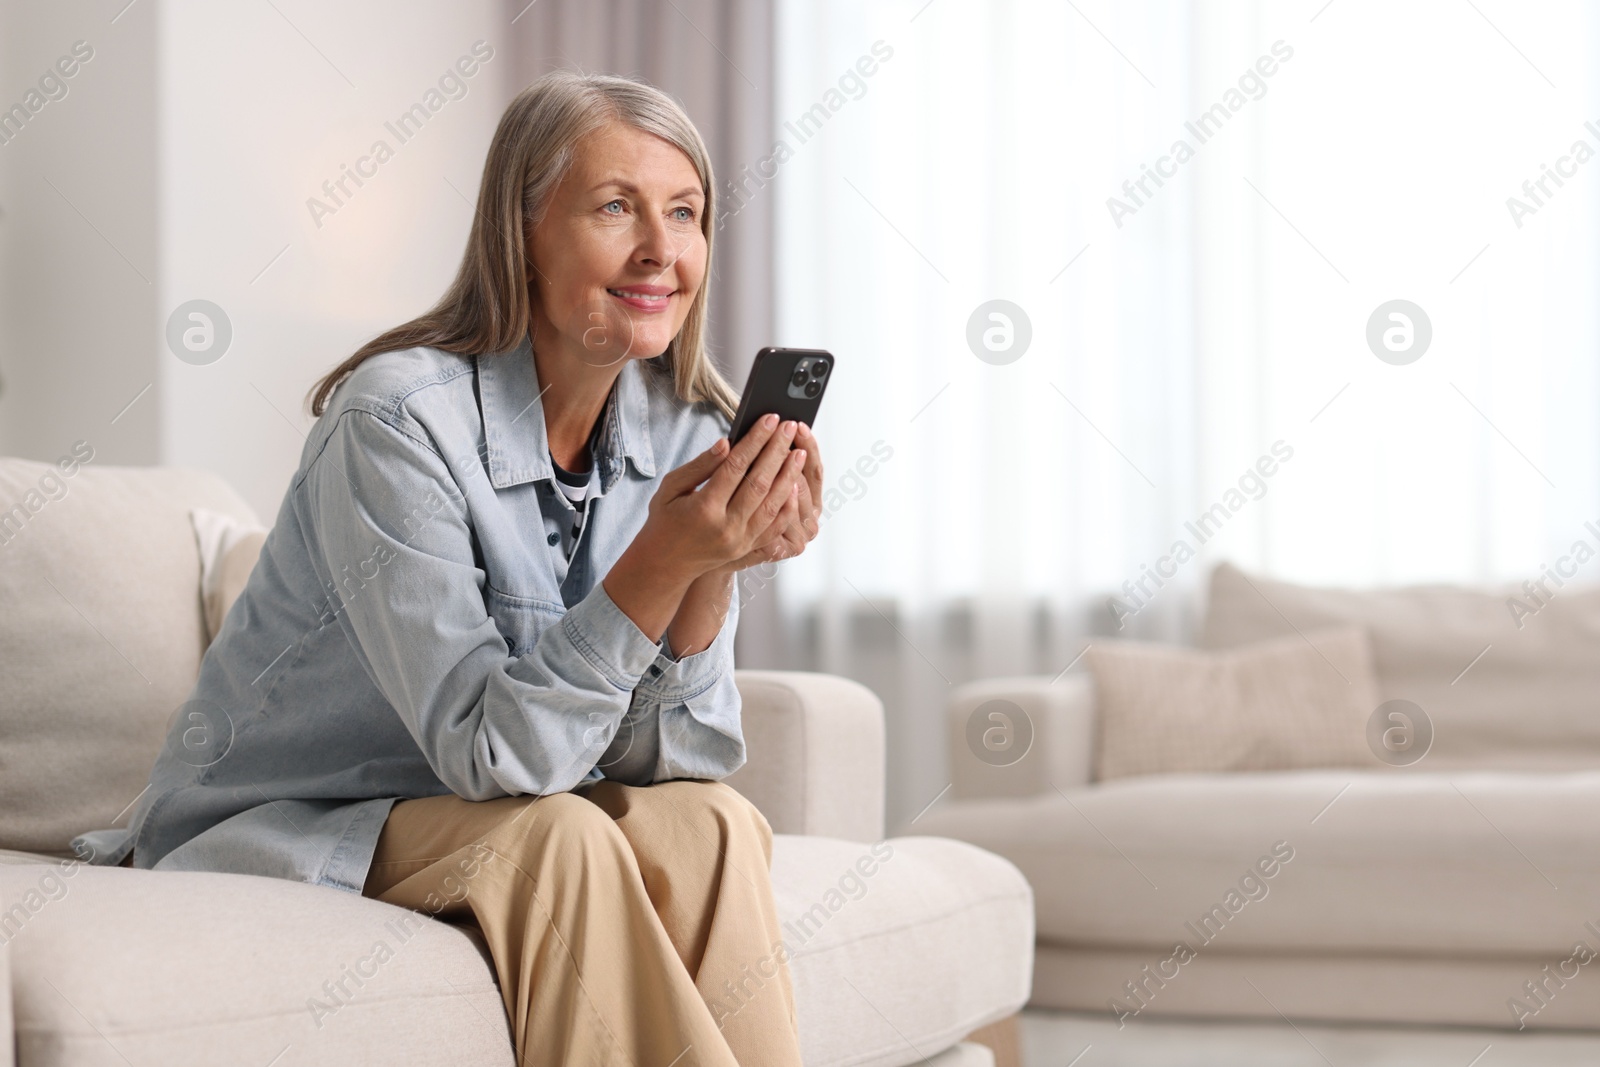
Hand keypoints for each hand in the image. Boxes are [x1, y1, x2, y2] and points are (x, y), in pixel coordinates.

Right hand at [634, 412, 808, 581]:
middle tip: (789, 427)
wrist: (666, 563)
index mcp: (704, 508)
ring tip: (798, 451)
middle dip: (777, 451)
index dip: (755, 440)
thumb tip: (727, 443)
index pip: (736, 466)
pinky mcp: (749, 547)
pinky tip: (794, 484)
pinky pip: (775, 526)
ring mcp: (741, 540)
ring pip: (773, 504)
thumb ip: (700, 466)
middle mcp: (726, 526)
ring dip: (789, 475)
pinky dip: (788, 505)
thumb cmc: (665, 520)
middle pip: (760, 482)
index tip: (769, 420)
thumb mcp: (671, 488)